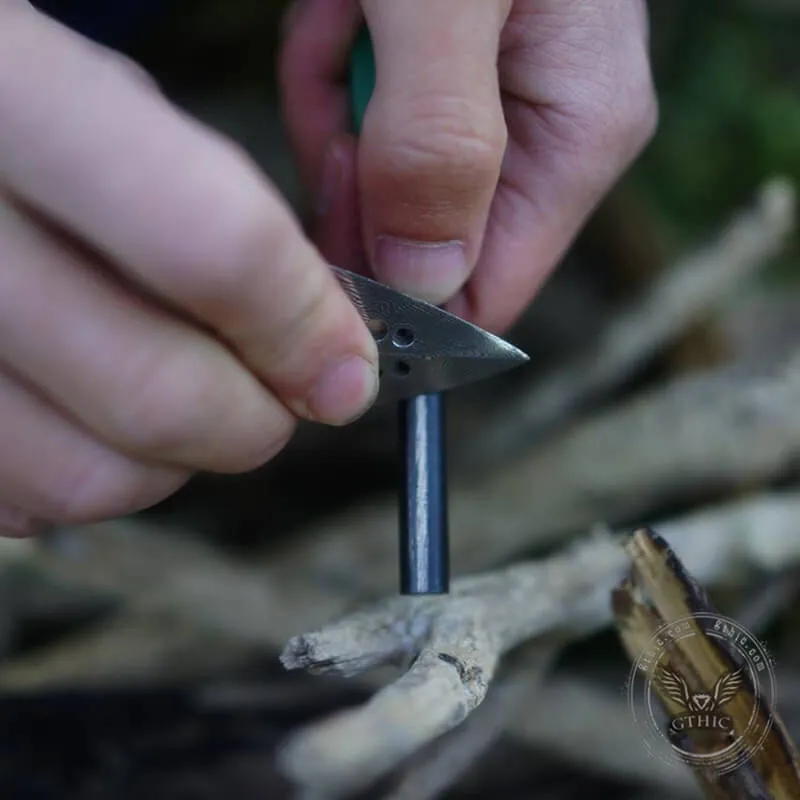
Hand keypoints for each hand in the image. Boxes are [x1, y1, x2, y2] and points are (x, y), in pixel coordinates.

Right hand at [0, 2, 378, 535]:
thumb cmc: (38, 117)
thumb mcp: (130, 105)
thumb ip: (226, 211)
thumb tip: (327, 340)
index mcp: (22, 103)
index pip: (213, 247)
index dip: (305, 327)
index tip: (349, 368)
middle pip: (156, 396)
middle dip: (258, 422)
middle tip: (286, 399)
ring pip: (94, 478)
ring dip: (181, 460)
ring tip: (189, 394)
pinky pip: (35, 500)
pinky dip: (103, 473)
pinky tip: (104, 410)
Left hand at [280, 0, 656, 331]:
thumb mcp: (445, 5)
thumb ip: (440, 147)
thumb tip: (426, 284)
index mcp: (577, 133)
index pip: (491, 290)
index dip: (408, 303)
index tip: (338, 263)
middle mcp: (542, 133)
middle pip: (425, 241)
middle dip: (362, 185)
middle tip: (342, 94)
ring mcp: (486, 105)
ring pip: (383, 183)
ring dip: (338, 116)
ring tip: (346, 20)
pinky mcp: (435, 76)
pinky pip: (364, 120)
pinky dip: (330, 73)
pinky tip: (340, 12)